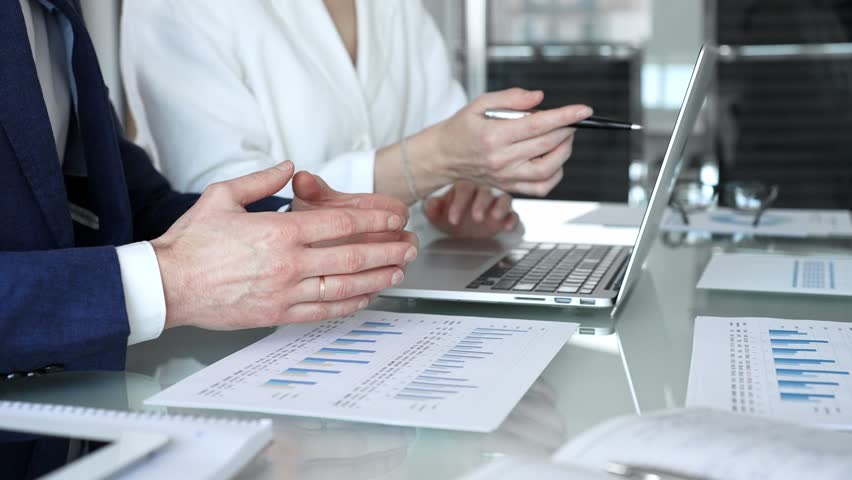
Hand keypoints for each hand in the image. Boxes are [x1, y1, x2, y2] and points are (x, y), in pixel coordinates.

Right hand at [151, 161, 417, 329]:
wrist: (167, 285)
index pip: (341, 224)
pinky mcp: (278, 314)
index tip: (395, 218)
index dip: (375, 221)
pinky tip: (366, 298)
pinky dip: (349, 305)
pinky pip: (323, 311)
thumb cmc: (192, 243)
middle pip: (353, 256)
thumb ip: (261, 180)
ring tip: (399, 272)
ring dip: (377, 279)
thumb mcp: (222, 196)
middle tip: (410, 247)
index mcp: (279, 231)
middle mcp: (289, 263)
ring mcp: (286, 292)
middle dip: (388, 250)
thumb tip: (288, 167)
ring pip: (345, 286)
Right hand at [411, 88, 592, 196]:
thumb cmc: (460, 128)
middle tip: (571, 119)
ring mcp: (506, 176)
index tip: (584, 110)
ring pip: (548, 169)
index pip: (537, 125)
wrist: (443, 157)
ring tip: (564, 137)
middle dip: (567, 129)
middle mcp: (501, 159)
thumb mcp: (479, 103)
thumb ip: (511, 98)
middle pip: (546, 145)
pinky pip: (541, 187)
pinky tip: (555, 160)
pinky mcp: (509, 187)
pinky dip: (555, 175)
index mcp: (493, 135)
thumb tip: (539, 98)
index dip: (564, 116)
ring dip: (564, 152)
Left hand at [424, 181, 518, 238]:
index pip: (464, 189)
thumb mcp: (437, 214)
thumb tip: (431, 204)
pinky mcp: (505, 215)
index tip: (453, 218)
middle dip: (481, 203)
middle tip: (476, 216)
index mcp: (465, 188)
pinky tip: (507, 226)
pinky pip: (513, 214)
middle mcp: (482, 192)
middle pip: (485, 192)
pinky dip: (512, 219)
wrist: (460, 228)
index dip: (459, 203)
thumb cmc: (449, 215)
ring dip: (501, 207)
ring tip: (496, 216)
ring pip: (503, 199)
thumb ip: (433, 208)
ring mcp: (495, 203)